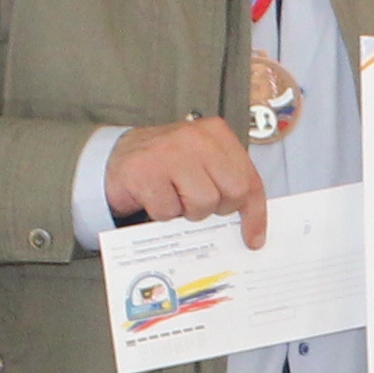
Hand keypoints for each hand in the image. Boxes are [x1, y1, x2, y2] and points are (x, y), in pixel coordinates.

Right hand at [105, 117, 265, 245]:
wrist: (118, 158)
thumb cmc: (167, 165)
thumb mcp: (204, 163)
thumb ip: (227, 182)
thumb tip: (250, 227)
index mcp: (217, 134)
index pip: (250, 179)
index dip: (255, 214)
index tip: (253, 237)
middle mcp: (196, 138)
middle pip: (232, 193)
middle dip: (218, 208)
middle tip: (199, 203)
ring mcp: (169, 153)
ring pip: (202, 204)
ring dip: (187, 211)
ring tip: (175, 196)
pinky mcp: (145, 172)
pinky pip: (169, 212)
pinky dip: (162, 213)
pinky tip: (156, 196)